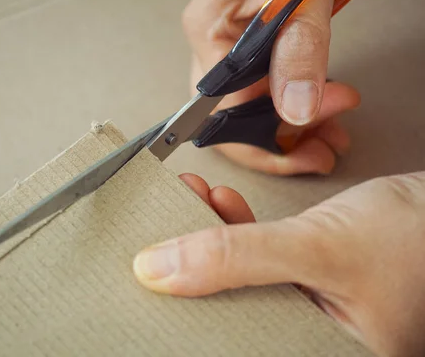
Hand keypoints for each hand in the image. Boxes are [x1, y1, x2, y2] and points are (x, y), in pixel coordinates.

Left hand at [133, 172, 424, 356]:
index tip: (150, 275)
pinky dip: (237, 228)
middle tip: (161, 238)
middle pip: (228, 310)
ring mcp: (307, 306)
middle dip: (193, 267)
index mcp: (317, 356)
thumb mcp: (318, 249)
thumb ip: (238, 258)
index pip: (228, 344)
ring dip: (211, 237)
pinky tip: (219, 206)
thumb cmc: (418, 235)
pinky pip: (258, 257)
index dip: (186, 311)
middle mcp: (309, 339)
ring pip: (239, 278)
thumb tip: (162, 268)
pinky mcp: (305, 276)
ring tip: (187, 206)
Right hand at [184, 0, 360, 174]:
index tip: (305, 146)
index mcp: (209, 28)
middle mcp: (214, 39)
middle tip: (320, 151)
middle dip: (276, 143)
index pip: (223, 108)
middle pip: (232, 115)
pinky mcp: (257, 41)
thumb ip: (299, 47)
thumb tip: (294, 108)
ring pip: (251, 106)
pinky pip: (267, 87)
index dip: (264, 137)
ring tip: (329, 135)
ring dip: (291, 128)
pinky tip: (322, 109)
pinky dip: (296, 104)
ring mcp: (233, 42)